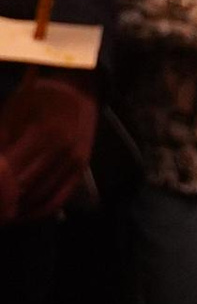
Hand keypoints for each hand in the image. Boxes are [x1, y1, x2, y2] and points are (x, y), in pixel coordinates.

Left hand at [0, 73, 95, 224]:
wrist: (77, 88)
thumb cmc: (38, 96)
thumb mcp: (12, 113)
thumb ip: (1, 142)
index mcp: (42, 134)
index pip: (12, 174)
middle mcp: (61, 151)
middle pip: (26, 189)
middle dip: (5, 203)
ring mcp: (74, 162)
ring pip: (42, 199)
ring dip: (20, 211)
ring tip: (3, 216)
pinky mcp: (81, 169)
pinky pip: (60, 198)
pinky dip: (41, 211)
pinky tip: (24, 214)